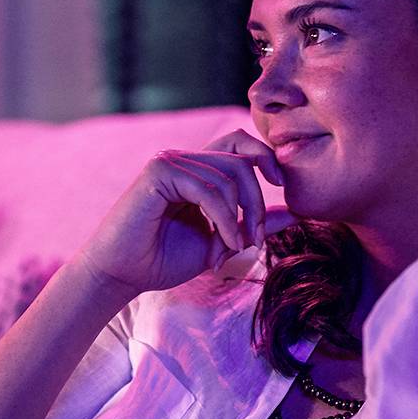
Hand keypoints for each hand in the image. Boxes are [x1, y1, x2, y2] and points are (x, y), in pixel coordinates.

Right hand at [70, 129, 283, 301]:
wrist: (122, 275)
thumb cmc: (164, 260)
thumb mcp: (220, 242)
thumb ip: (253, 224)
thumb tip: (295, 212)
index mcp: (197, 170)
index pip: (239, 143)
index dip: (264, 156)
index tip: (281, 183)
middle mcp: (184, 159)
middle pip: (241, 160)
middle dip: (257, 201)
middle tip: (255, 240)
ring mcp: (170, 162)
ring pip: (228, 176)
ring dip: (239, 218)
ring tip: (231, 249)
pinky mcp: (159, 172)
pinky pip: (208, 189)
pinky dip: (223, 219)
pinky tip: (222, 244)